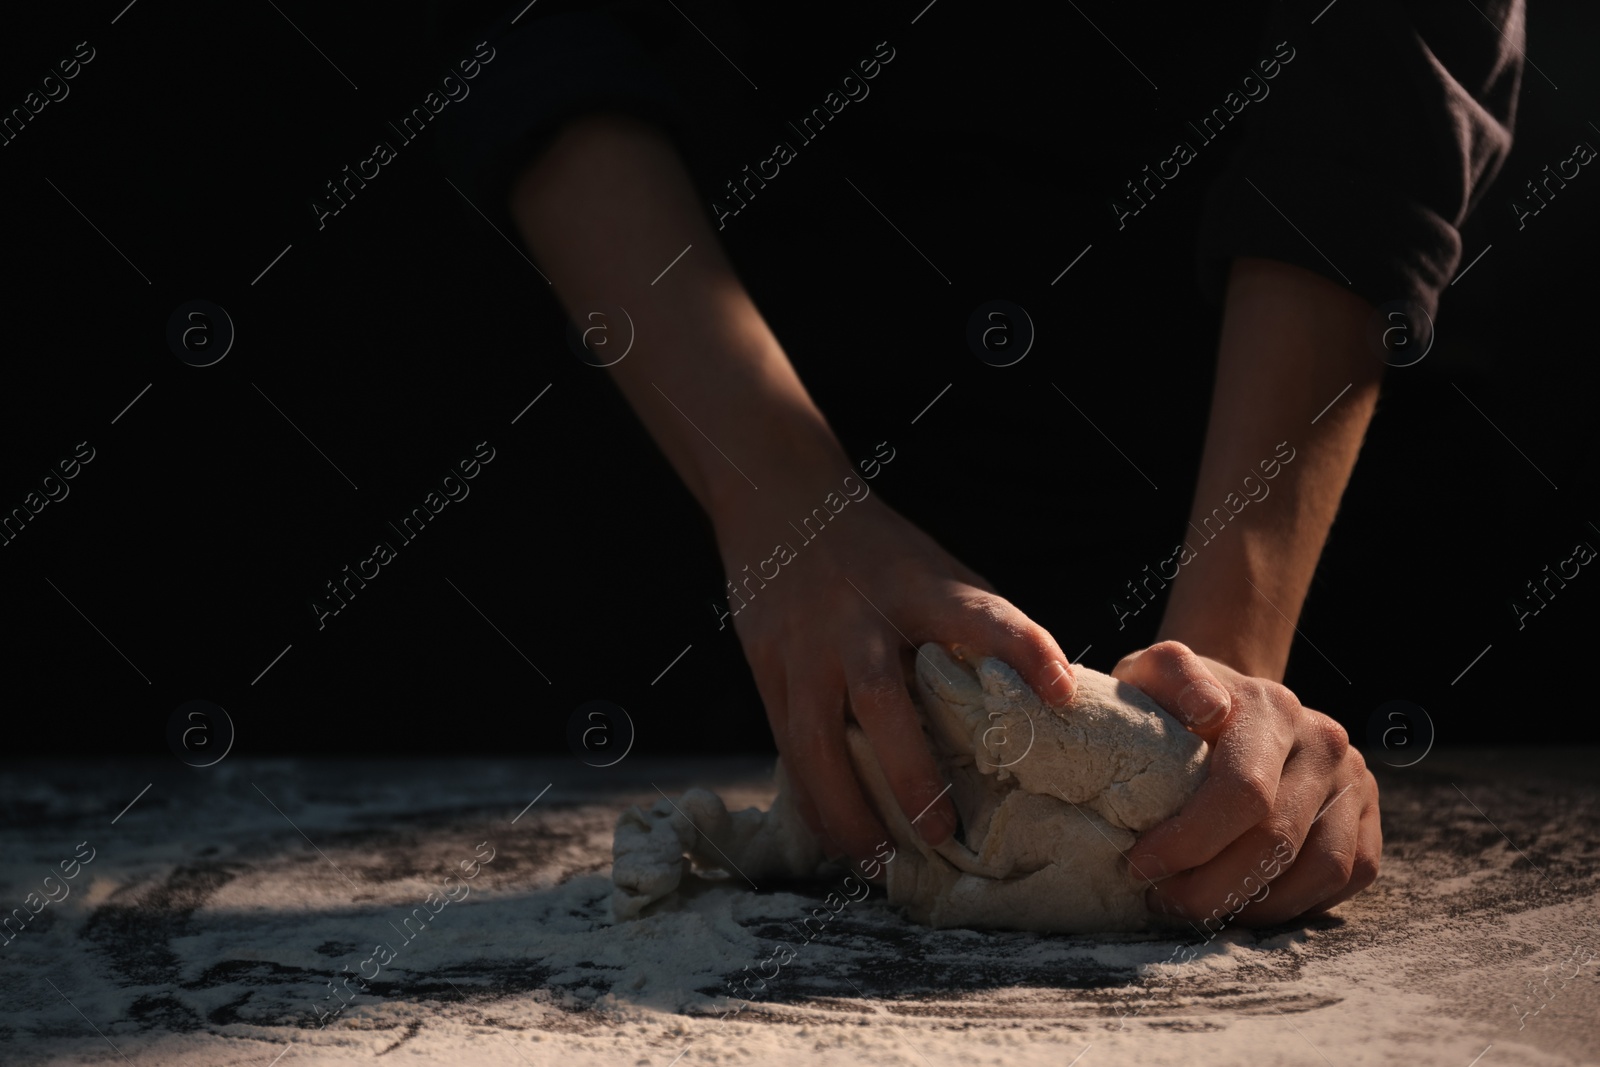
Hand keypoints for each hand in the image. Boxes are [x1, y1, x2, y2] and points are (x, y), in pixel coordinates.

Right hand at [718, 490, 1076, 869]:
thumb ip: (979, 630)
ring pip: (817, 742)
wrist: (783, 500)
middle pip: (883, 701)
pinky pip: (789, 749)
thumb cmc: (881, 553)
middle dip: (912, 774)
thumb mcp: (937, 571)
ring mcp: (808, 648)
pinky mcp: (770, 670)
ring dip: (849, 811)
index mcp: (920, 589)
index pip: (980, 615)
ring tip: (881, 866)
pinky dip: (814, 801)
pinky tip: (838, 842)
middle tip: (946, 836)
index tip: (1063, 693)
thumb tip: (1049, 705)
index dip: (1023, 650)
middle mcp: (862, 622)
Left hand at [1112, 640, 1379, 925]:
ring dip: (1255, 905)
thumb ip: (1171, 675)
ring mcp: (1353, 778)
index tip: (1139, 866)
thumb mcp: (1152, 674)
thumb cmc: (1175, 703)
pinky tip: (1246, 903)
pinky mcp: (1368, 814)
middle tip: (1163, 901)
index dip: (1190, 841)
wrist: (1228, 705)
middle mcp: (1324, 740)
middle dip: (1212, 887)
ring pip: (1321, 868)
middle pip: (1278, 839)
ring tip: (1199, 908)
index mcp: (1271, 708)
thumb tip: (1209, 709)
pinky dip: (1297, 904)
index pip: (1243, 791)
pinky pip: (1349, 876)